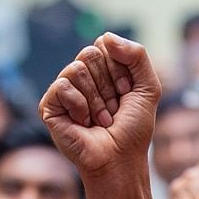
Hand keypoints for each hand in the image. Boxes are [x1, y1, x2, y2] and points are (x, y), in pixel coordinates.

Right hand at [38, 33, 161, 183]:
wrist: (120, 161)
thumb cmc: (134, 130)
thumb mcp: (148, 88)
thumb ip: (137, 55)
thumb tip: (104, 36)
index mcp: (101, 70)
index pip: (105, 46)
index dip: (120, 71)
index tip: (126, 94)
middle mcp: (80, 78)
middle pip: (90, 54)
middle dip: (108, 84)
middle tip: (113, 109)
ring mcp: (64, 91)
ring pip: (76, 68)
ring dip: (96, 99)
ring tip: (100, 120)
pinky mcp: (49, 106)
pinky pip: (62, 85)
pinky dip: (79, 105)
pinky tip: (83, 123)